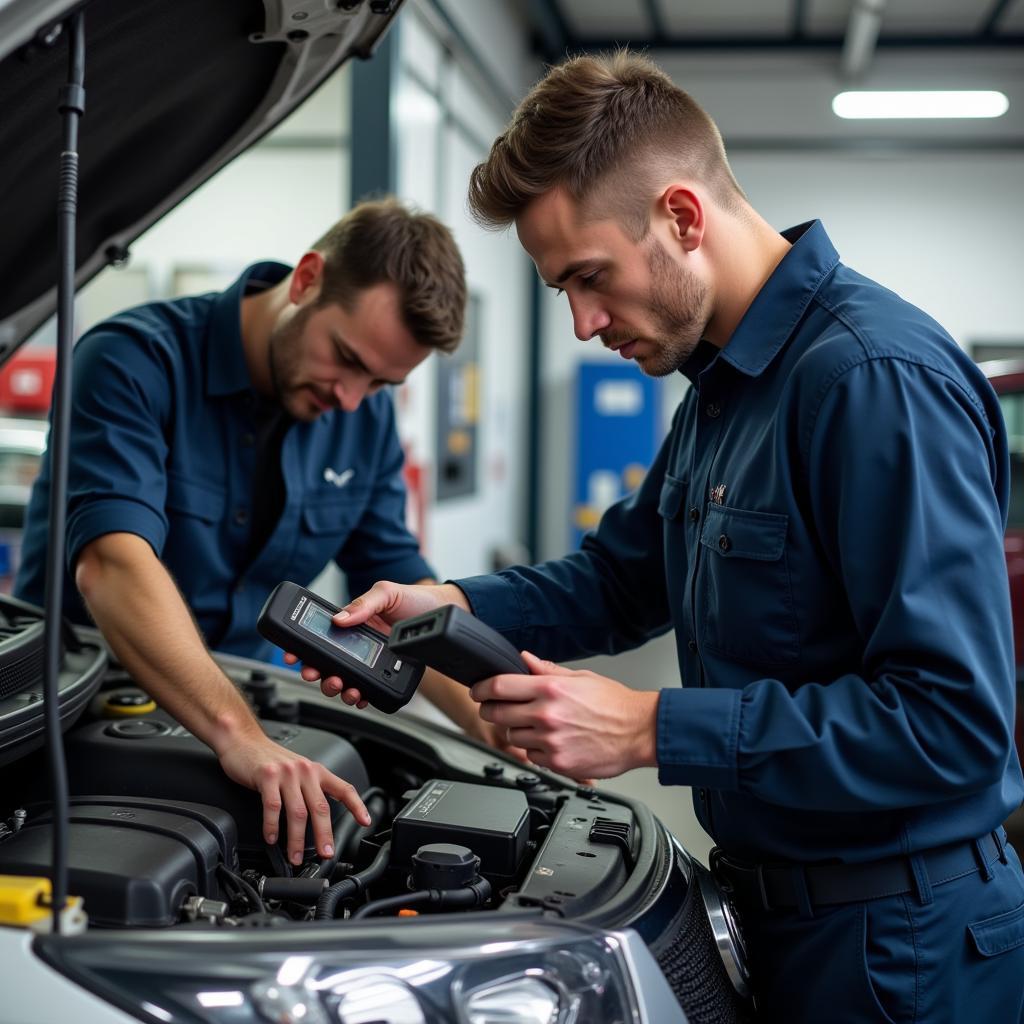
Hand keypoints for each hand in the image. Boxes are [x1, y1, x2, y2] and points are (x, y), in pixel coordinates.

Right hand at [218, 732, 370, 865]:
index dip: (357, 806)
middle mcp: (305, 771)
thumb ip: (309, 790)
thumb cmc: (271, 759)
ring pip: (297, 812)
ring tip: (295, 856)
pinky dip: (272, 826)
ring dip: (297, 839)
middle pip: (320, 807)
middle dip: (324, 834)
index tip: (365, 822)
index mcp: (316, 771)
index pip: (344, 788)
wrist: (244, 741)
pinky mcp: (266, 776)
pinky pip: (273, 807)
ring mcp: (286, 773)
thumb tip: (320, 819)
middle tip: (326, 853)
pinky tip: (272, 838)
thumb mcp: (298, 770)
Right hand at [285, 580, 466, 704]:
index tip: (294, 656)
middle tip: (317, 674)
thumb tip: (339, 619)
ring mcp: (373, 660)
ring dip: (337, 688)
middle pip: (329, 664)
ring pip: (345, 679)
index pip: (323, 637)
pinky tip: (359, 697)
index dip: (304, 648)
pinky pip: (368, 690)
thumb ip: (364, 603)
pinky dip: (360, 697)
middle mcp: (360, 643)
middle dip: (318, 673)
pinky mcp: (388, 673)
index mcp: (355, 622)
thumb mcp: (388, 593)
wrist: (447, 614)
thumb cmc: (418, 600)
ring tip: (341, 687)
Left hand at [470, 651, 659, 781]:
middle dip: (490, 710)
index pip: (499, 686)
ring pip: (511, 738)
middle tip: (494, 708)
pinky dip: (534, 749)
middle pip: (497, 713)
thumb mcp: (581, 677)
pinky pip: (531, 756)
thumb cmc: (615, 705)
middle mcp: (547, 715)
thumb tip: (525, 659)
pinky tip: (549, 741)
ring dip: (515, 731)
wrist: (640, 732)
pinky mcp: (558, 763)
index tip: (477, 690)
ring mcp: (551, 742)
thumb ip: (548, 670)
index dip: (482, 688)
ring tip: (532, 725)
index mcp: (550, 690)